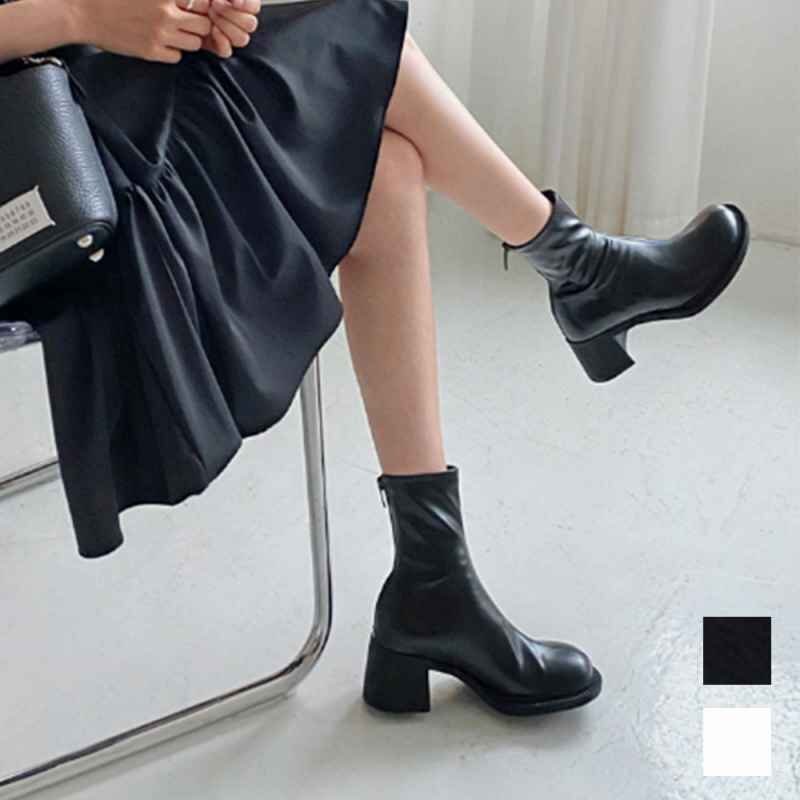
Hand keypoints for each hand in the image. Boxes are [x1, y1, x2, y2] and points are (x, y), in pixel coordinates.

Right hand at [72, 0, 212, 62]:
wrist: (81, 11)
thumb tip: (183, 1)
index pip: (203, 2)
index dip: (201, 5)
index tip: (193, 7)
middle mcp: (165, 13)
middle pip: (204, 25)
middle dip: (199, 23)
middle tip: (187, 21)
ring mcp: (159, 34)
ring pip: (194, 43)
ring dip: (188, 38)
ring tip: (175, 32)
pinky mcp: (151, 52)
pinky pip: (177, 57)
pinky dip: (173, 51)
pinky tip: (162, 42)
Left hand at [203, 0, 260, 58]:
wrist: (185, 3)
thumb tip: (238, 3)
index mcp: (243, 4)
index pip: (254, 7)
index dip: (246, 5)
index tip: (234, 2)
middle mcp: (239, 21)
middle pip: (250, 25)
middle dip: (232, 14)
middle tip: (215, 5)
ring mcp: (230, 35)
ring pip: (241, 39)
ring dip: (227, 26)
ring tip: (211, 14)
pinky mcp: (219, 46)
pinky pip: (227, 51)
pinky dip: (221, 41)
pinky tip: (213, 30)